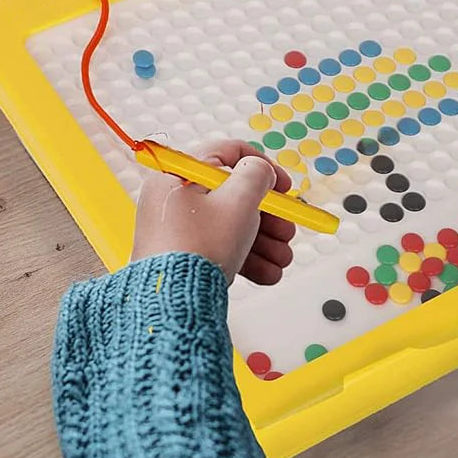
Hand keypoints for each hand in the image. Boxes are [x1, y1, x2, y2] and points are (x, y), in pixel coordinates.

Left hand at [132, 141, 295, 284]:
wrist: (170, 303)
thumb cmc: (198, 246)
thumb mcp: (238, 201)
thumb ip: (256, 175)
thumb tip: (259, 171)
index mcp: (179, 174)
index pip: (226, 154)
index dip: (262, 166)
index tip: (283, 186)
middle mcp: (174, 198)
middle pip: (233, 195)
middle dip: (269, 216)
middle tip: (287, 230)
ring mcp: (177, 229)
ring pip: (230, 224)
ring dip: (264, 241)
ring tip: (283, 258)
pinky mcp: (182, 255)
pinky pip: (219, 247)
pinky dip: (245, 257)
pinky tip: (269, 272)